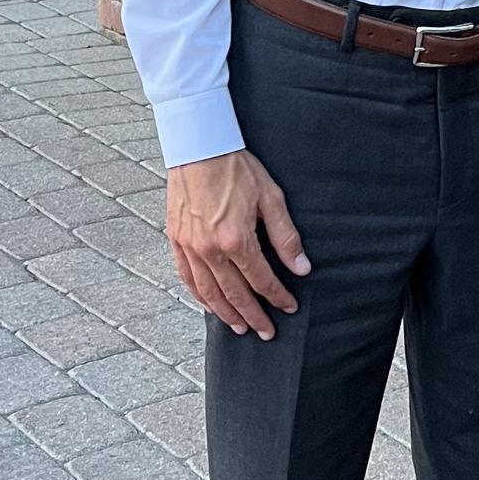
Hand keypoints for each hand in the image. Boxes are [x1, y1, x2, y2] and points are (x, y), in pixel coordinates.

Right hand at [167, 150, 309, 339]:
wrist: (199, 147)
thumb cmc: (237, 168)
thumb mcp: (271, 198)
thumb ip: (286, 237)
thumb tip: (301, 268)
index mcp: (236, 240)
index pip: (261, 279)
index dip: (277, 297)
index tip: (289, 308)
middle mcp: (210, 250)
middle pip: (234, 294)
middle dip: (254, 316)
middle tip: (267, 332)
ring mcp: (190, 247)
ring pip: (208, 293)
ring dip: (226, 313)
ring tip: (240, 327)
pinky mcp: (176, 240)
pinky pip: (186, 278)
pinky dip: (199, 296)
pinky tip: (209, 305)